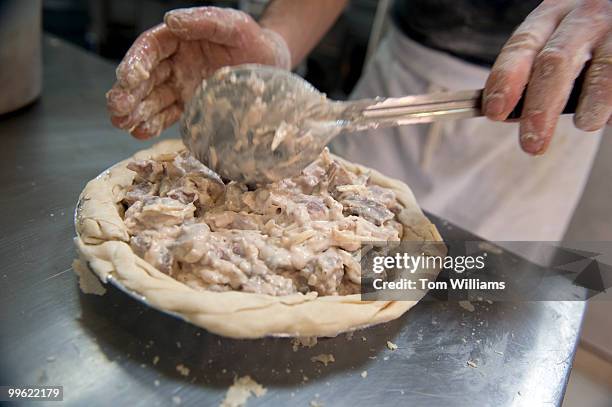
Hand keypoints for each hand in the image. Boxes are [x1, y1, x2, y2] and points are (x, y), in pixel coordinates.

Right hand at [106, 7, 290, 138]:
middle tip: (117, 109)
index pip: (150, 48)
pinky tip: (140, 132)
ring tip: (122, 124)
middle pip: (144, 76)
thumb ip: (205, 21)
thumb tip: (171, 21)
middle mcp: (175, 62)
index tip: (127, 78)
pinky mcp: (190, 106)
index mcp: (179, 38)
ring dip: (135, 111)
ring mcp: (181, 85)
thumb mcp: (235, 25)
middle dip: (128, 93)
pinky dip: (153, 124)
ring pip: (151, 98)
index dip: (135, 62)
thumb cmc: (255, 41)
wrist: (274, 67)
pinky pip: (168, 115)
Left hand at [483, 0, 610, 154]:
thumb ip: (532, 75)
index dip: (505, 79)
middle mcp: (582, 17)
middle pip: (555, 62)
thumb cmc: (583, 40)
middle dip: (540, 107)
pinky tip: (608, 115)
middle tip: (532, 142)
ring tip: (585, 123)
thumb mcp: (554, 44)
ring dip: (591, 103)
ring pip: (601, 69)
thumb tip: (509, 116)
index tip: (495, 112)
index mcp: (549, 16)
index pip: (521, 46)